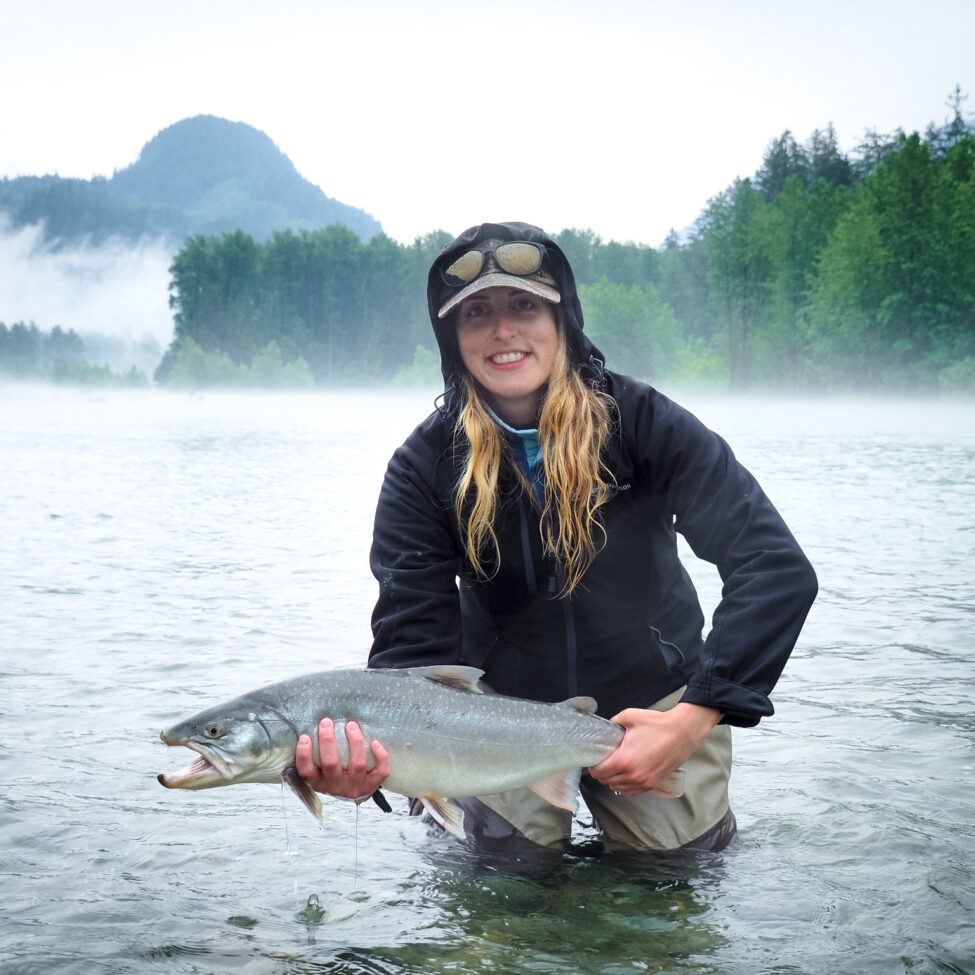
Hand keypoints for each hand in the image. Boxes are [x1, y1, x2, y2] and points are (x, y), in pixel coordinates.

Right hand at [294, 717, 389, 798]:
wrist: (353, 793)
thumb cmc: (334, 773)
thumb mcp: (318, 769)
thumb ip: (315, 753)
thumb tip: (307, 724)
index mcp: (319, 783)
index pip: (307, 772)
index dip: (304, 755)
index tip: (305, 737)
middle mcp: (336, 787)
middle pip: (331, 764)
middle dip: (328, 741)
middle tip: (326, 722)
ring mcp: (356, 786)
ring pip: (357, 764)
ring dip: (355, 742)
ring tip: (351, 725)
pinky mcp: (373, 784)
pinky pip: (380, 771)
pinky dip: (380, 756)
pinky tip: (375, 742)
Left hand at [589, 702, 720, 796]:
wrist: (683, 732)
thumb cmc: (657, 724)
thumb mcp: (629, 716)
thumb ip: (613, 722)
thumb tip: (607, 728)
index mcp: (624, 760)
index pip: (599, 772)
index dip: (594, 765)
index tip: (596, 758)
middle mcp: (633, 775)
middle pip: (606, 782)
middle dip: (602, 772)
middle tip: (605, 761)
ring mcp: (644, 782)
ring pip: (618, 788)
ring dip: (613, 780)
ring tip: (615, 767)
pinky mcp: (654, 784)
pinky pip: (632, 792)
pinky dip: (626, 786)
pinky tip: (627, 775)